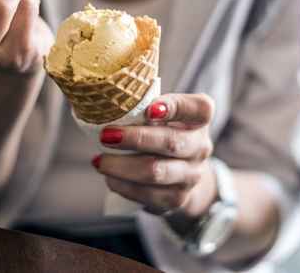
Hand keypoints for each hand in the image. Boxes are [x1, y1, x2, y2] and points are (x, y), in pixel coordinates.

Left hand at [93, 93, 217, 219]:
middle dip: (135, 139)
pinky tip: (110, 177)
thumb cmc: (163, 131)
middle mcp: (200, 146)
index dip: (174, 107)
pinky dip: (123, 185)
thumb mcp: (163, 113)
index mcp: (199, 118)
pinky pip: (147, 194)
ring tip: (99, 160)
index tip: (148, 109)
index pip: (199, 108)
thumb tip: (107, 101)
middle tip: (106, 135)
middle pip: (171, 142)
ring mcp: (191, 175)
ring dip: (122, 166)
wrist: (183, 172)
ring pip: (156, 172)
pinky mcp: (177, 199)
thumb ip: (145, 105)